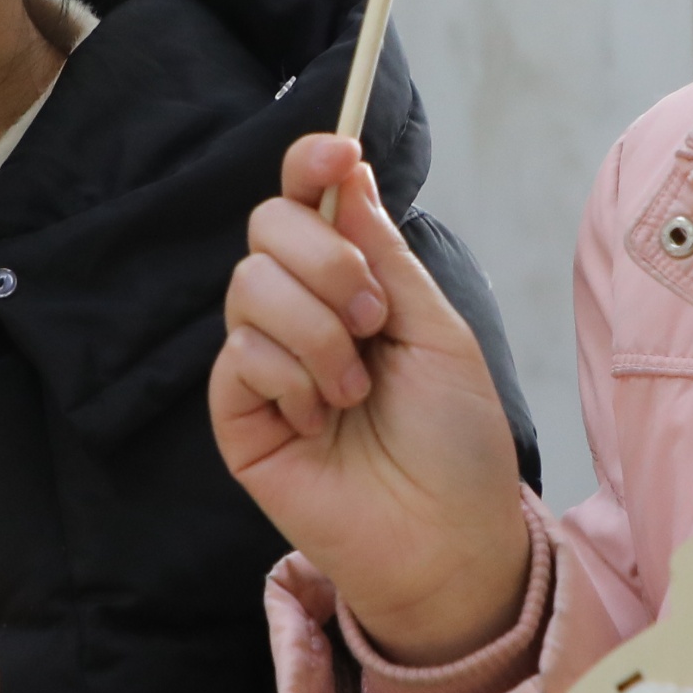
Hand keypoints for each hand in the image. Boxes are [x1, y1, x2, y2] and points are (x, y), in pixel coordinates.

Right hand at [210, 133, 529, 664]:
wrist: (448, 539)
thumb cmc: (455, 442)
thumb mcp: (435, 329)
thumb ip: (386, 252)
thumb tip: (347, 172)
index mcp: (351, 283)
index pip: (306, 201)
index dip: (310, 164)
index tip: (337, 153)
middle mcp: (299, 312)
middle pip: (266, 225)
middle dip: (327, 259)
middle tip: (374, 317)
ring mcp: (264, 362)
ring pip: (249, 285)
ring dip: (318, 330)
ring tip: (356, 387)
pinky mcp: (238, 414)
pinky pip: (240, 353)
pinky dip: (292, 376)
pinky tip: (321, 418)